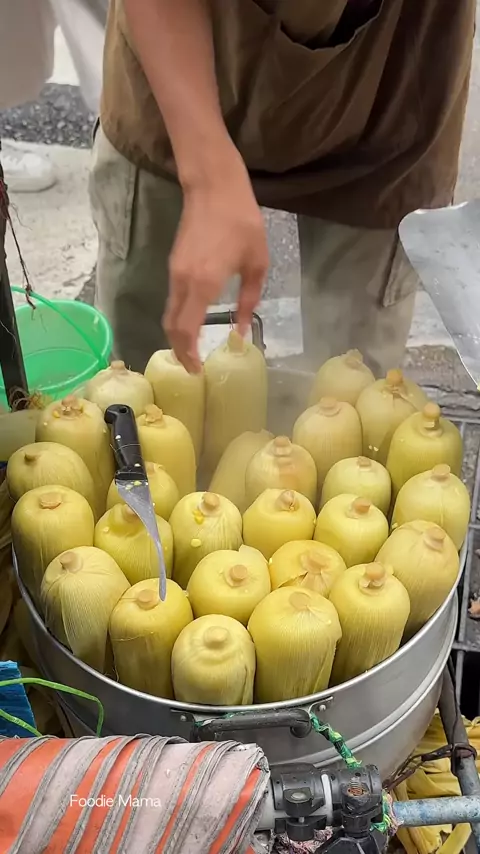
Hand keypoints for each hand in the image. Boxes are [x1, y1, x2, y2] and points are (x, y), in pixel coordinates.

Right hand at [163, 154, 268, 372]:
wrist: (213, 185)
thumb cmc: (242, 221)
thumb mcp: (256, 263)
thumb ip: (249, 301)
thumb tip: (240, 332)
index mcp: (204, 284)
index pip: (186, 330)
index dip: (189, 355)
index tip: (197, 371)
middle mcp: (183, 282)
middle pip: (172, 327)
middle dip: (179, 351)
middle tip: (193, 368)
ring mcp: (175, 272)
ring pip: (169, 314)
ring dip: (178, 336)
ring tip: (193, 352)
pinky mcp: (174, 264)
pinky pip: (173, 301)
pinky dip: (178, 320)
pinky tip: (193, 325)